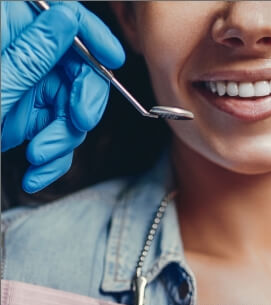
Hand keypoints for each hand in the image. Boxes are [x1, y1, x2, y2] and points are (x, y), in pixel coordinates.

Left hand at [1, 1, 124, 192]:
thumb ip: (31, 51)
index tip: (113, 60)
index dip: (92, 37)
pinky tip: (36, 174)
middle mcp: (21, 58)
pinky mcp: (25, 118)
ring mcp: (25, 90)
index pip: (61, 17)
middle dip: (80, 103)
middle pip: (75, 71)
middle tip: (78, 122)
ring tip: (40, 160)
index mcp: (7, 30)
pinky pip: (55, 135)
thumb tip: (66, 18)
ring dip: (62, 141)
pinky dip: (52, 160)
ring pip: (68, 111)